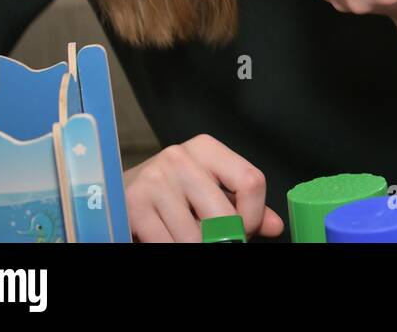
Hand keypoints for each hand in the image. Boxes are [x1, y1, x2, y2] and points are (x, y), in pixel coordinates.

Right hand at [122, 134, 283, 242]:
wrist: (120, 192)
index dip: (253, 216)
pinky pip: (167, 244)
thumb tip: (276, 226)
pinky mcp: (132, 205)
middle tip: (214, 240)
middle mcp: (180, 157)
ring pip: (195, 237)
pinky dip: (172, 248)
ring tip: (185, 235)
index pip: (251, 182)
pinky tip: (168, 238)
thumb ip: (243, 206)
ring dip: (195, 246)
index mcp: (206, 148)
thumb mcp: (210, 189)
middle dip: (224, 238)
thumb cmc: (173, 192)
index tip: (244, 229)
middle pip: (224, 215)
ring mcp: (154, 179)